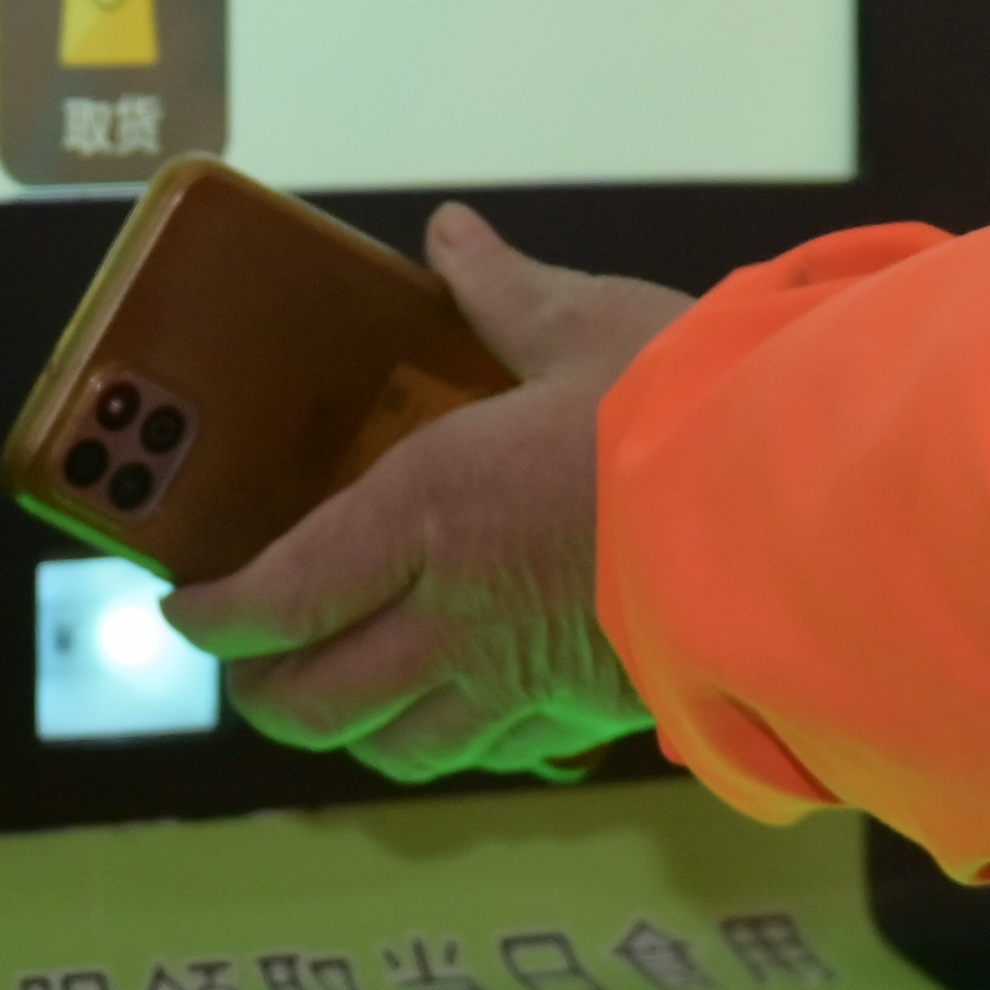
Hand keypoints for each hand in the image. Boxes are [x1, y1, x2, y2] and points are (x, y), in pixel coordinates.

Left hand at [152, 206, 700, 784]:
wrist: (806, 514)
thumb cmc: (694, 409)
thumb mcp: (590, 326)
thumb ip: (506, 294)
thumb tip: (451, 239)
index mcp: (430, 507)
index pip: (279, 595)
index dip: (214, 619)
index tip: (183, 612)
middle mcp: (453, 610)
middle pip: (317, 699)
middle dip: (264, 692)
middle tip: (248, 667)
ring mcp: (521, 677)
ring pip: (396, 746)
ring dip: (350, 731)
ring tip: (340, 704)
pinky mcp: (592, 711)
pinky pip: (492, 751)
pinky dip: (455, 742)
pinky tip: (465, 716)